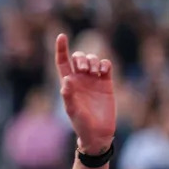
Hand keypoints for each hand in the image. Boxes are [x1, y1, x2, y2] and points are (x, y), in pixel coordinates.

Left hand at [54, 33, 115, 153]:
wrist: (98, 133)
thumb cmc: (82, 124)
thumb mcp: (73, 111)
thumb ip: (68, 97)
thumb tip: (66, 80)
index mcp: (68, 85)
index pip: (62, 62)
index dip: (61, 49)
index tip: (61, 36)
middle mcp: (80, 80)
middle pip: (78, 58)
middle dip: (81, 58)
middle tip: (83, 69)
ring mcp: (93, 80)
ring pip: (92, 59)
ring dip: (93, 60)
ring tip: (94, 72)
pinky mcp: (106, 82)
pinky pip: (106, 65)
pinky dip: (104, 64)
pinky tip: (103, 72)